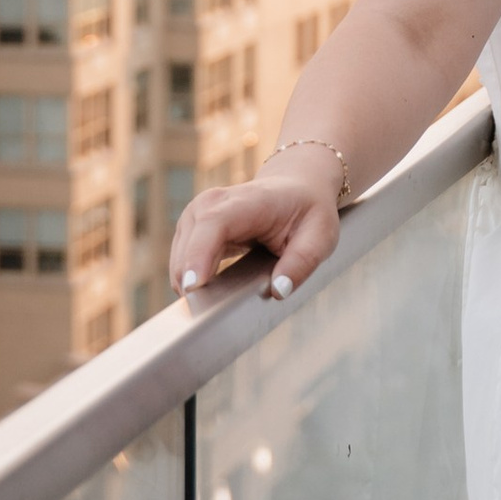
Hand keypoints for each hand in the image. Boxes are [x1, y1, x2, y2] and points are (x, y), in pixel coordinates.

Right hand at [170, 146, 342, 302]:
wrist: (297, 187)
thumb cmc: (308, 210)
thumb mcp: (320, 236)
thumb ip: (301, 263)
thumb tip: (279, 290)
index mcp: (250, 200)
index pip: (214, 223)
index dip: (198, 255)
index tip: (192, 286)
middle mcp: (215, 202)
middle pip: (190, 242)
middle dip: (189, 278)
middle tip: (205, 312)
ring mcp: (199, 212)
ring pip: (180, 253)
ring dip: (188, 281)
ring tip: (209, 304)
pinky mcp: (193, 226)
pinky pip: (181, 257)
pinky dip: (188, 277)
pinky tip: (203, 292)